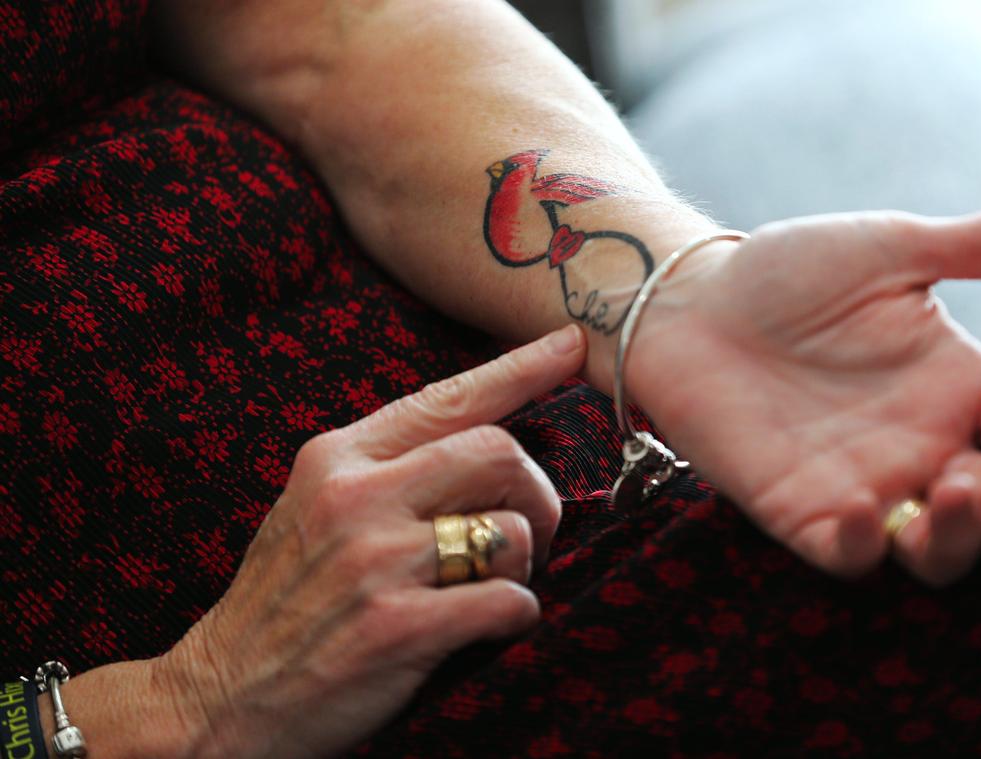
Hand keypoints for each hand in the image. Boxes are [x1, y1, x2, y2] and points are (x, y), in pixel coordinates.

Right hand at [136, 325, 584, 758]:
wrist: (219, 697)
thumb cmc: (284, 601)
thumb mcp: (315, 508)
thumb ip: (387, 471)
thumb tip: (485, 449)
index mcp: (338, 457)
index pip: (447, 397)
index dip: (520, 368)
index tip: (570, 345)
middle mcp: (356, 496)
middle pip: (499, 452)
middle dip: (536, 495)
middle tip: (528, 536)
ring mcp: (374, 561)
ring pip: (511, 529)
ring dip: (525, 564)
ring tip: (492, 586)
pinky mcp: (395, 627)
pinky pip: (507, 601)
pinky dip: (517, 615)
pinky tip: (490, 627)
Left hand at [627, 200, 980, 583]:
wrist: (690, 301)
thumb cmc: (787, 273)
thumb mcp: (887, 250)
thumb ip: (973, 246)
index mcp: (958, 387)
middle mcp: (922, 448)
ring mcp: (864, 487)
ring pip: (936, 551)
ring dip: (960, 536)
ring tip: (955, 488)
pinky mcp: (799, 512)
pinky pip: (846, 554)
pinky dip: (864, 547)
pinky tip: (864, 509)